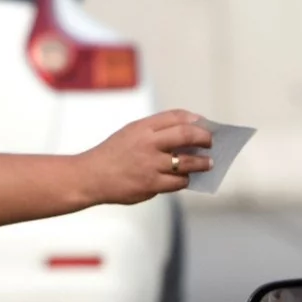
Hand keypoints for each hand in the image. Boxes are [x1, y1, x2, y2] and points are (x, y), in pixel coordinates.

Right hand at [80, 109, 211, 205]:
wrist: (91, 177)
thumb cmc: (113, 155)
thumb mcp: (130, 133)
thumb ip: (155, 132)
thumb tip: (188, 134)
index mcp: (142, 127)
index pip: (175, 116)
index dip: (194, 119)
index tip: (203, 123)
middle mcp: (147, 143)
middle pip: (186, 135)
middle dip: (204, 138)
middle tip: (211, 143)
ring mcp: (150, 165)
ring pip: (187, 162)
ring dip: (202, 163)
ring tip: (208, 163)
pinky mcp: (151, 185)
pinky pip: (178, 182)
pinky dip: (185, 179)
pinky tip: (187, 178)